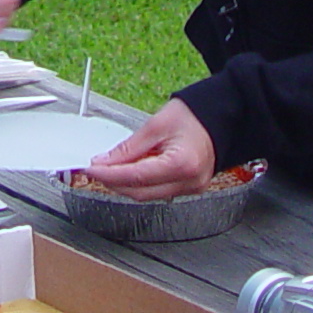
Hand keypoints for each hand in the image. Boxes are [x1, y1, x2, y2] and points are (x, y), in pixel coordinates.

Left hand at [84, 99, 215, 200]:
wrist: (222, 118)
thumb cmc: (196, 117)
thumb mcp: (156, 125)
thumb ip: (128, 147)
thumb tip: (104, 162)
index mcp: (182, 164)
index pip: (135, 177)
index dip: (108, 175)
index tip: (90, 168)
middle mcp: (189, 182)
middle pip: (139, 193)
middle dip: (113, 182)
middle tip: (95, 169)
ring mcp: (191, 189)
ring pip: (147, 196)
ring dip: (125, 184)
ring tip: (110, 168)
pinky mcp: (189, 189)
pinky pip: (157, 192)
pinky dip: (140, 183)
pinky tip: (129, 171)